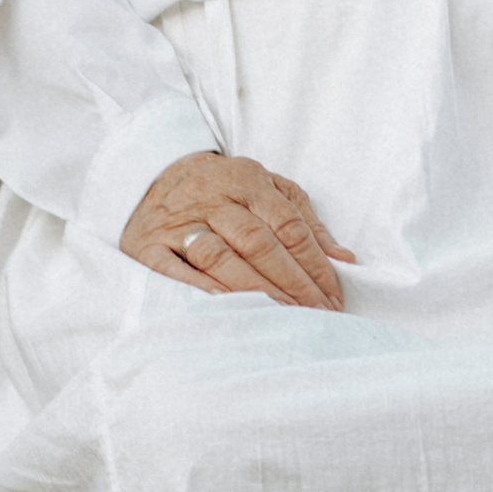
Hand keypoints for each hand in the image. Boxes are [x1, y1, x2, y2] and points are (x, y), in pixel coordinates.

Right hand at [122, 152, 353, 309]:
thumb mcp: (266, 190)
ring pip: (218, 256)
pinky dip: (201, 291)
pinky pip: (174, 271)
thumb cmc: (222, 190)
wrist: (151, 175)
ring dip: (253, 289)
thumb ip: (304, 222)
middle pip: (257, 241)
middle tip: (314, 313)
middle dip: (291, 281)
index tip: (333, 296)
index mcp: (247, 180)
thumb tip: (345, 259)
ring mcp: (177, 221)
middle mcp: (212, 197)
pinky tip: (228, 311)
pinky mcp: (147, 245)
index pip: (288, 225)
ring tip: (282, 316)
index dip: (314, 263)